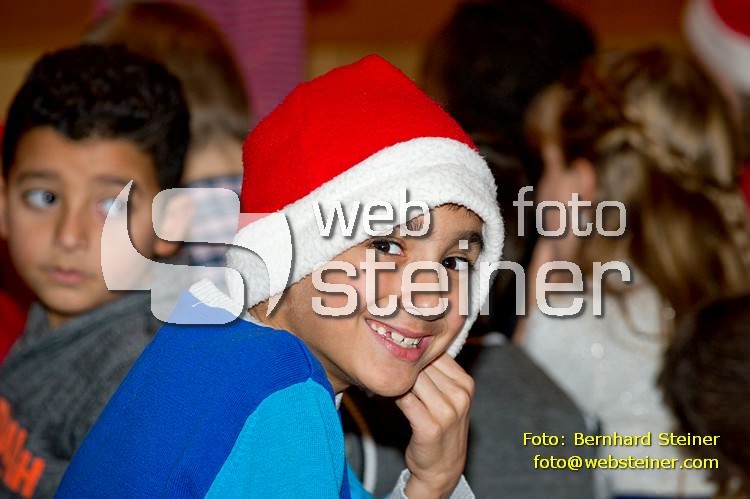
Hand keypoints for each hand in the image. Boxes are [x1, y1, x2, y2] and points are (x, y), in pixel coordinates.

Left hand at [395, 354, 473, 498]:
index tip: (399, 354)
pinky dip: (392, 395)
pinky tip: (385, 395)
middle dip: (404, 366)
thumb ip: (435, 372)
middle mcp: (460, 395)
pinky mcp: (430, 426)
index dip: (415, 353)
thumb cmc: (440, 426)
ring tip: (386, 381)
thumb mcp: (448, 396)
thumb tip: (409, 344)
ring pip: (412, 380)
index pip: (436, 352)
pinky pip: (404, 399)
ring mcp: (447, 412)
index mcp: (465, 382)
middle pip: (423, 365)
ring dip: (396, 380)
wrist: (442, 467)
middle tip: (386, 366)